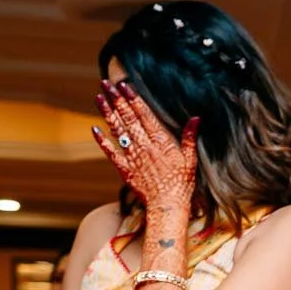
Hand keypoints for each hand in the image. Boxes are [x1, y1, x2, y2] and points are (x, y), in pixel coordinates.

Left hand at [92, 80, 198, 215]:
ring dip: (107, 113)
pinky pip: (110, 152)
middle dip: (116, 99)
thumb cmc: (182, 183)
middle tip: (106, 84)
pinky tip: (94, 129)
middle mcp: (144, 146)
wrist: (168, 205)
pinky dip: (102, 141)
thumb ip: (190, 137)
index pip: (144, 115)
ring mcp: (132, 157)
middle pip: (127, 118)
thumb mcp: (190, 159)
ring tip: (98, 97)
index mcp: (160, 141)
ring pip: (117, 130)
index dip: (133, 98)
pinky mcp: (125, 169)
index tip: (124, 85)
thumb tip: (196, 118)